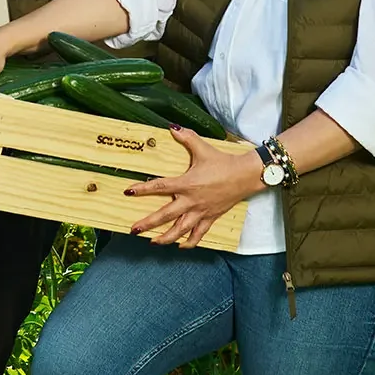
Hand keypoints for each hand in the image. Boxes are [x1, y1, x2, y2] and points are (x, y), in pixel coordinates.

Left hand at [126, 127, 259, 247]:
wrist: (245, 175)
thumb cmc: (223, 162)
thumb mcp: (202, 148)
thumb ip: (186, 137)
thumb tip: (172, 127)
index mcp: (186, 183)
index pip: (159, 186)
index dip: (143, 188)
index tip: (129, 191)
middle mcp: (191, 201)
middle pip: (165, 215)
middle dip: (148, 223)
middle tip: (134, 230)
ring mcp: (201, 212)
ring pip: (180, 230)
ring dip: (166, 238)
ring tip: (153, 243)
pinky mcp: (210, 218)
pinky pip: (198, 234)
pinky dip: (190, 242)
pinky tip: (181, 247)